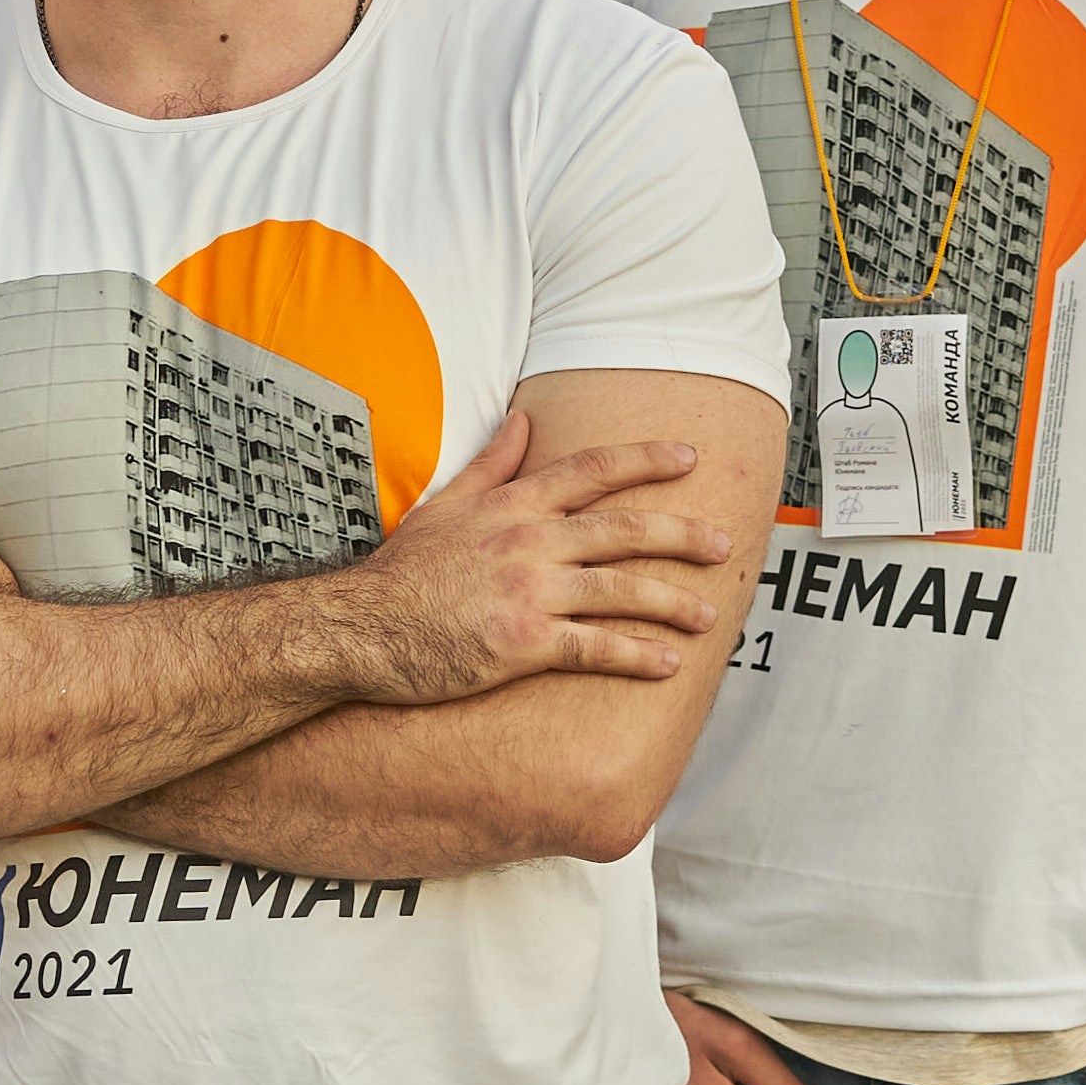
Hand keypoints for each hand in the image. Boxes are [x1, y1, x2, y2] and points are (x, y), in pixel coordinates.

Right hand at [321, 409, 734, 705]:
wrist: (362, 628)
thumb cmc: (401, 572)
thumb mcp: (444, 504)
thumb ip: (493, 463)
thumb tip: (526, 420)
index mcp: (513, 506)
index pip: (593, 470)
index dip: (646, 462)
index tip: (689, 459)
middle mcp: (529, 542)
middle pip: (625, 530)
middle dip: (682, 534)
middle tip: (724, 542)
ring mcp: (530, 593)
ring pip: (621, 590)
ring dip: (673, 601)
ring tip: (709, 614)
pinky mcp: (524, 643)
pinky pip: (595, 648)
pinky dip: (637, 656)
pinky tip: (668, 664)